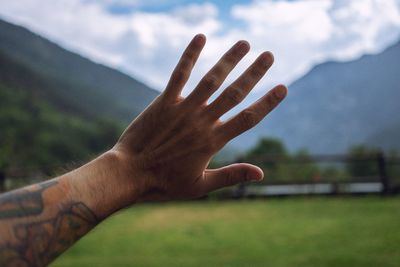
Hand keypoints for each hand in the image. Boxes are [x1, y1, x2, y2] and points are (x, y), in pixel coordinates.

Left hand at [112, 34, 286, 200]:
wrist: (129, 174)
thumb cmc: (165, 183)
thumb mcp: (201, 186)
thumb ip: (232, 175)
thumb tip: (262, 173)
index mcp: (213, 141)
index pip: (248, 118)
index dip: (267, 103)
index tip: (283, 87)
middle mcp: (202, 121)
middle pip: (234, 93)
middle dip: (254, 73)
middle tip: (269, 55)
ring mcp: (183, 109)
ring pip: (212, 80)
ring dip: (229, 60)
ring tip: (245, 43)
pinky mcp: (164, 102)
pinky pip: (179, 75)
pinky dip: (190, 56)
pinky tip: (201, 38)